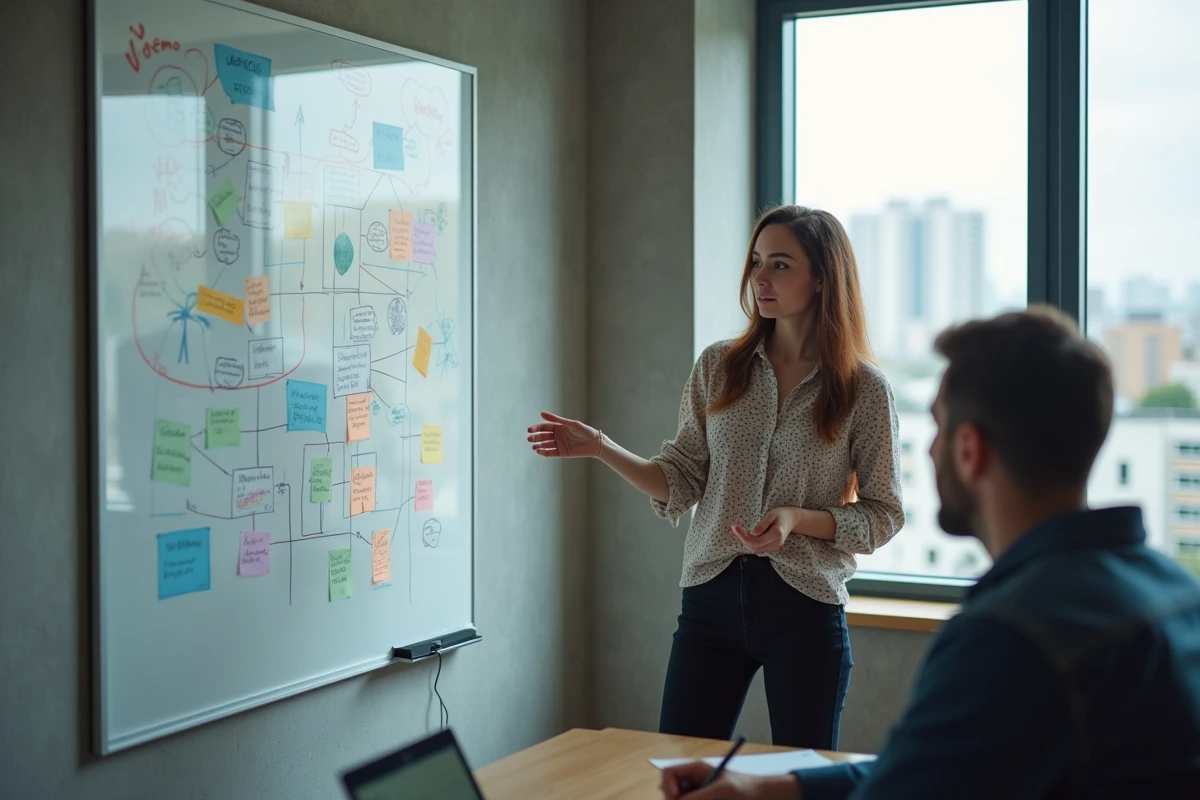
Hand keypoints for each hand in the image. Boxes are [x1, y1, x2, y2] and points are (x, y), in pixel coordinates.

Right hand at [526, 411, 602, 457]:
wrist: (595, 443)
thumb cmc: (585, 431)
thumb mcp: (571, 424)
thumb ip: (557, 420)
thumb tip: (541, 413)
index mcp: (559, 427)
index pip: (545, 427)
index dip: (537, 428)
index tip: (529, 430)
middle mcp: (558, 436)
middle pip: (544, 436)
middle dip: (536, 437)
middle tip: (529, 438)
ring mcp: (559, 444)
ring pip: (546, 445)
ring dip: (538, 445)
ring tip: (533, 446)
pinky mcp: (562, 453)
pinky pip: (551, 453)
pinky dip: (544, 452)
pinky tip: (538, 451)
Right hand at [659, 761, 799, 799]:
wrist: (760, 796)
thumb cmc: (744, 787)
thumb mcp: (722, 790)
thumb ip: (701, 795)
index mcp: (695, 769)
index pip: (669, 773)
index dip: (668, 785)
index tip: (676, 797)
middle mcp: (692, 781)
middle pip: (670, 791)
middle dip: (675, 799)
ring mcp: (697, 793)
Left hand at [731, 507, 803, 554]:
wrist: (792, 520)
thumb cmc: (782, 514)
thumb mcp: (772, 514)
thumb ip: (763, 524)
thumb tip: (753, 533)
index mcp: (776, 534)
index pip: (755, 542)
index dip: (742, 536)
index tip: (734, 527)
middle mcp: (776, 544)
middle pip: (754, 547)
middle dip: (742, 538)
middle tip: (735, 527)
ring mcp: (775, 547)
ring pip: (755, 549)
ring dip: (746, 541)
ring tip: (740, 529)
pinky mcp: (772, 548)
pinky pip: (759, 549)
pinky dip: (751, 543)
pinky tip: (748, 534)